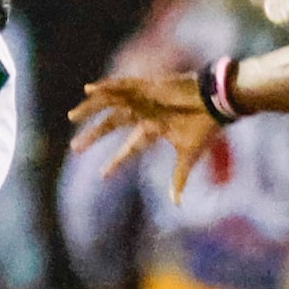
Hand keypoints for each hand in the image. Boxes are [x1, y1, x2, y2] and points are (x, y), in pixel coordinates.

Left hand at [69, 74, 221, 200]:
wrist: (217, 104)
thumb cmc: (204, 127)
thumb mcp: (188, 156)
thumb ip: (179, 178)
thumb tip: (177, 204)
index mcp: (154, 129)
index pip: (130, 147)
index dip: (116, 161)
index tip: (102, 175)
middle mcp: (145, 113)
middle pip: (113, 123)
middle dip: (94, 135)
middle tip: (75, 148)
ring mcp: (145, 98)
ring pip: (111, 103)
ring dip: (91, 109)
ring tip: (72, 117)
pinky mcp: (148, 85)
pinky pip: (122, 84)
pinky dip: (106, 86)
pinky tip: (88, 89)